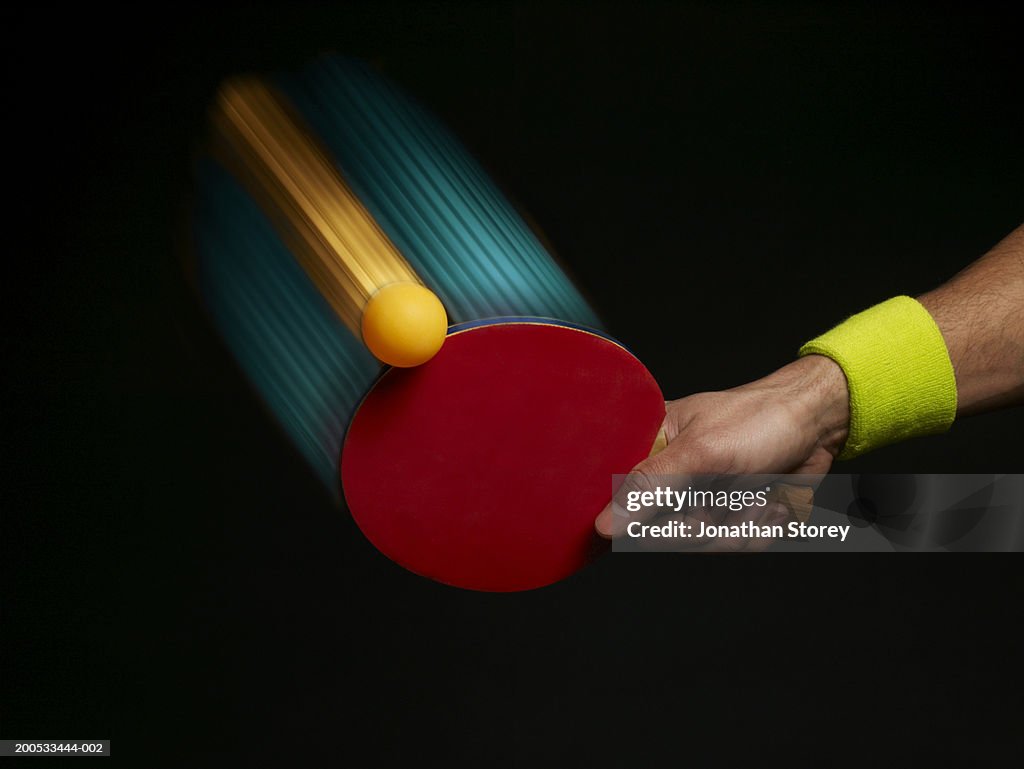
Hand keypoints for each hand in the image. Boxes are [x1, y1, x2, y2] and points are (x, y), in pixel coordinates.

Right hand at [595, 354, 849, 537]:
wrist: (820, 424)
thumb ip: (651, 486)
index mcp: (652, 448)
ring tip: (757, 496)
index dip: (636, 520)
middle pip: (663, 533)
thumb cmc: (761, 418)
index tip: (668, 518)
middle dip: (704, 525)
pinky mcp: (732, 514)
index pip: (620, 498)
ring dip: (739, 525)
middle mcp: (673, 476)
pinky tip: (771, 502)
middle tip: (726, 502)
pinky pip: (734, 544)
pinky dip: (759, 529)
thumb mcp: (701, 451)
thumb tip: (605, 522)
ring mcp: (703, 497)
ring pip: (703, 543)